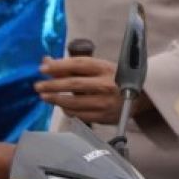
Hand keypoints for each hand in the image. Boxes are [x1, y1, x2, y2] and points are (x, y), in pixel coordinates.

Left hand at [35, 56, 149, 124]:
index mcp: (105, 68)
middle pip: (73, 84)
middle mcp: (105, 85)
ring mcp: (105, 103)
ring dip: (56, 100)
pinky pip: (79, 115)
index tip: (43, 68)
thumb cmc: (114, 79)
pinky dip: (67, 110)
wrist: (141, 97)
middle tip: (37, 86)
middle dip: (52, 85)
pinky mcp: (104, 117)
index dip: (58, 66)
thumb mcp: (98, 67)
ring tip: (44, 96)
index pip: (78, 64)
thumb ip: (72, 66)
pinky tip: (60, 106)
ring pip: (74, 102)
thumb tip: (46, 61)